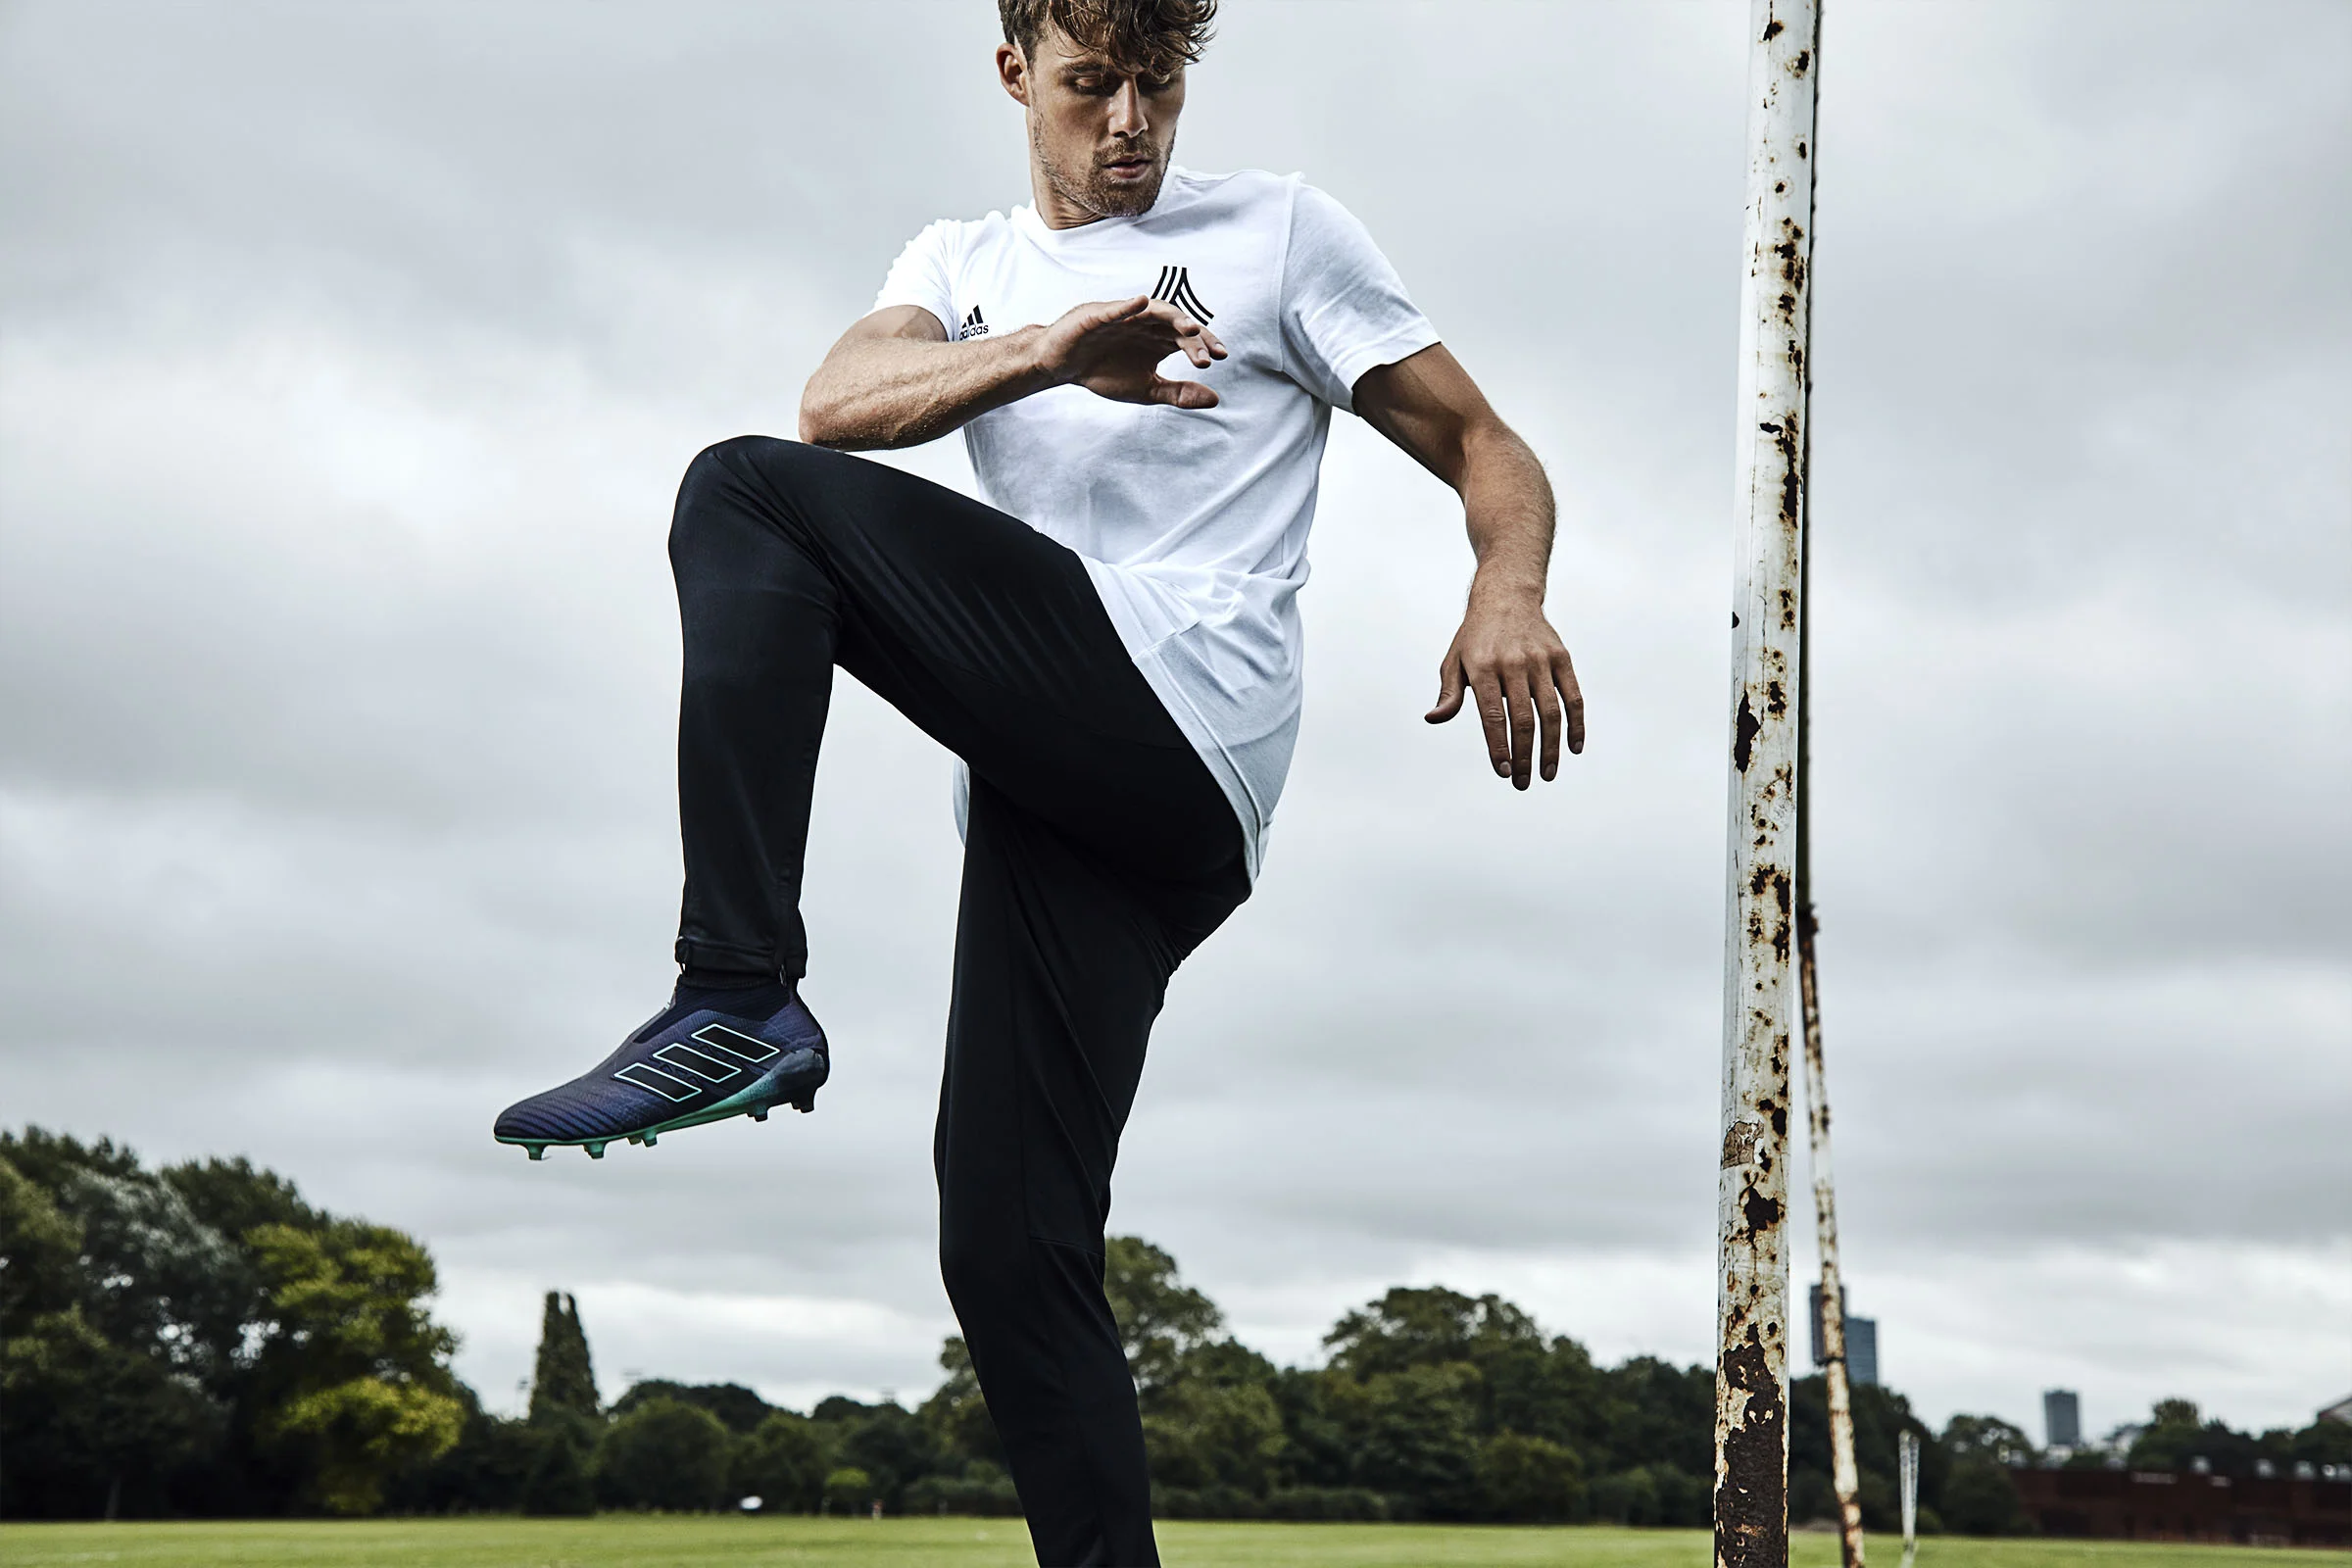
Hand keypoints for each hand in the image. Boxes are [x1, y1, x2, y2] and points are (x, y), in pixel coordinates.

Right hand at [1034, 295, 1225, 407]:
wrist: (1064, 368)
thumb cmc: (1104, 373)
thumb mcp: (1147, 389)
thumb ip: (1179, 393)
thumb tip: (1215, 399)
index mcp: (1158, 340)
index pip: (1187, 339)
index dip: (1204, 345)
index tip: (1220, 357)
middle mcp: (1145, 324)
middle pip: (1175, 325)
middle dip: (1193, 340)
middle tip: (1206, 356)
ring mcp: (1124, 317)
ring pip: (1153, 312)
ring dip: (1173, 318)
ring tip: (1190, 328)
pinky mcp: (1098, 315)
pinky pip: (1115, 309)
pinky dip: (1128, 306)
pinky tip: (1142, 302)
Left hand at [1425, 589, 1584, 787]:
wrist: (1506, 596)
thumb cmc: (1475, 637)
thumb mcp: (1454, 661)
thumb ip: (1449, 694)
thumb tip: (1433, 718)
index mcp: (1483, 667)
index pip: (1493, 717)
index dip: (1499, 748)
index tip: (1504, 772)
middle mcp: (1513, 663)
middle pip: (1523, 720)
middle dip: (1525, 756)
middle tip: (1524, 782)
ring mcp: (1540, 660)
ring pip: (1551, 712)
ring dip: (1551, 747)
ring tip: (1548, 773)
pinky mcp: (1561, 658)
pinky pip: (1573, 697)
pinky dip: (1576, 724)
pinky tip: (1573, 748)